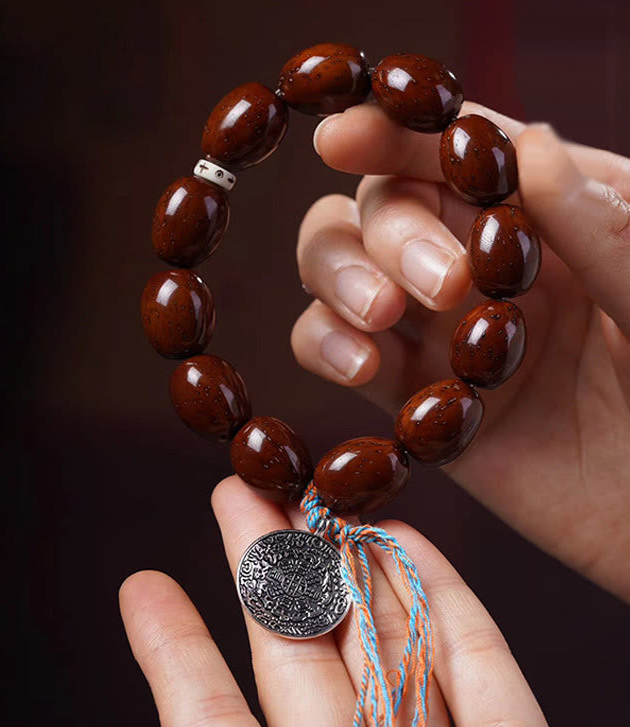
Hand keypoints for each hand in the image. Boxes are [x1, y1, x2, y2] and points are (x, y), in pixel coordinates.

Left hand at [119, 477, 601, 726]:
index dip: (177, 659)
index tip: (142, 587)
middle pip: (299, 672)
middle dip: (263, 576)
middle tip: (235, 495)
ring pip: (389, 653)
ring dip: (351, 572)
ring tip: (309, 498)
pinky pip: (483, 672)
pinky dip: (446, 604)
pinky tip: (405, 546)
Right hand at [292, 101, 629, 599]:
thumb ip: (600, 227)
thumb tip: (526, 145)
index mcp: (544, 217)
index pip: (453, 150)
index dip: (393, 132)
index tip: (343, 138)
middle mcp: (475, 262)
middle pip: (381, 205)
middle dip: (391, 234)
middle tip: (442, 287)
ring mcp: (435, 330)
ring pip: (337, 267)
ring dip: (339, 278)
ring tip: (383, 317)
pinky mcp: (406, 395)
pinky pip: (332, 350)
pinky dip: (325, 345)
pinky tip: (363, 367)